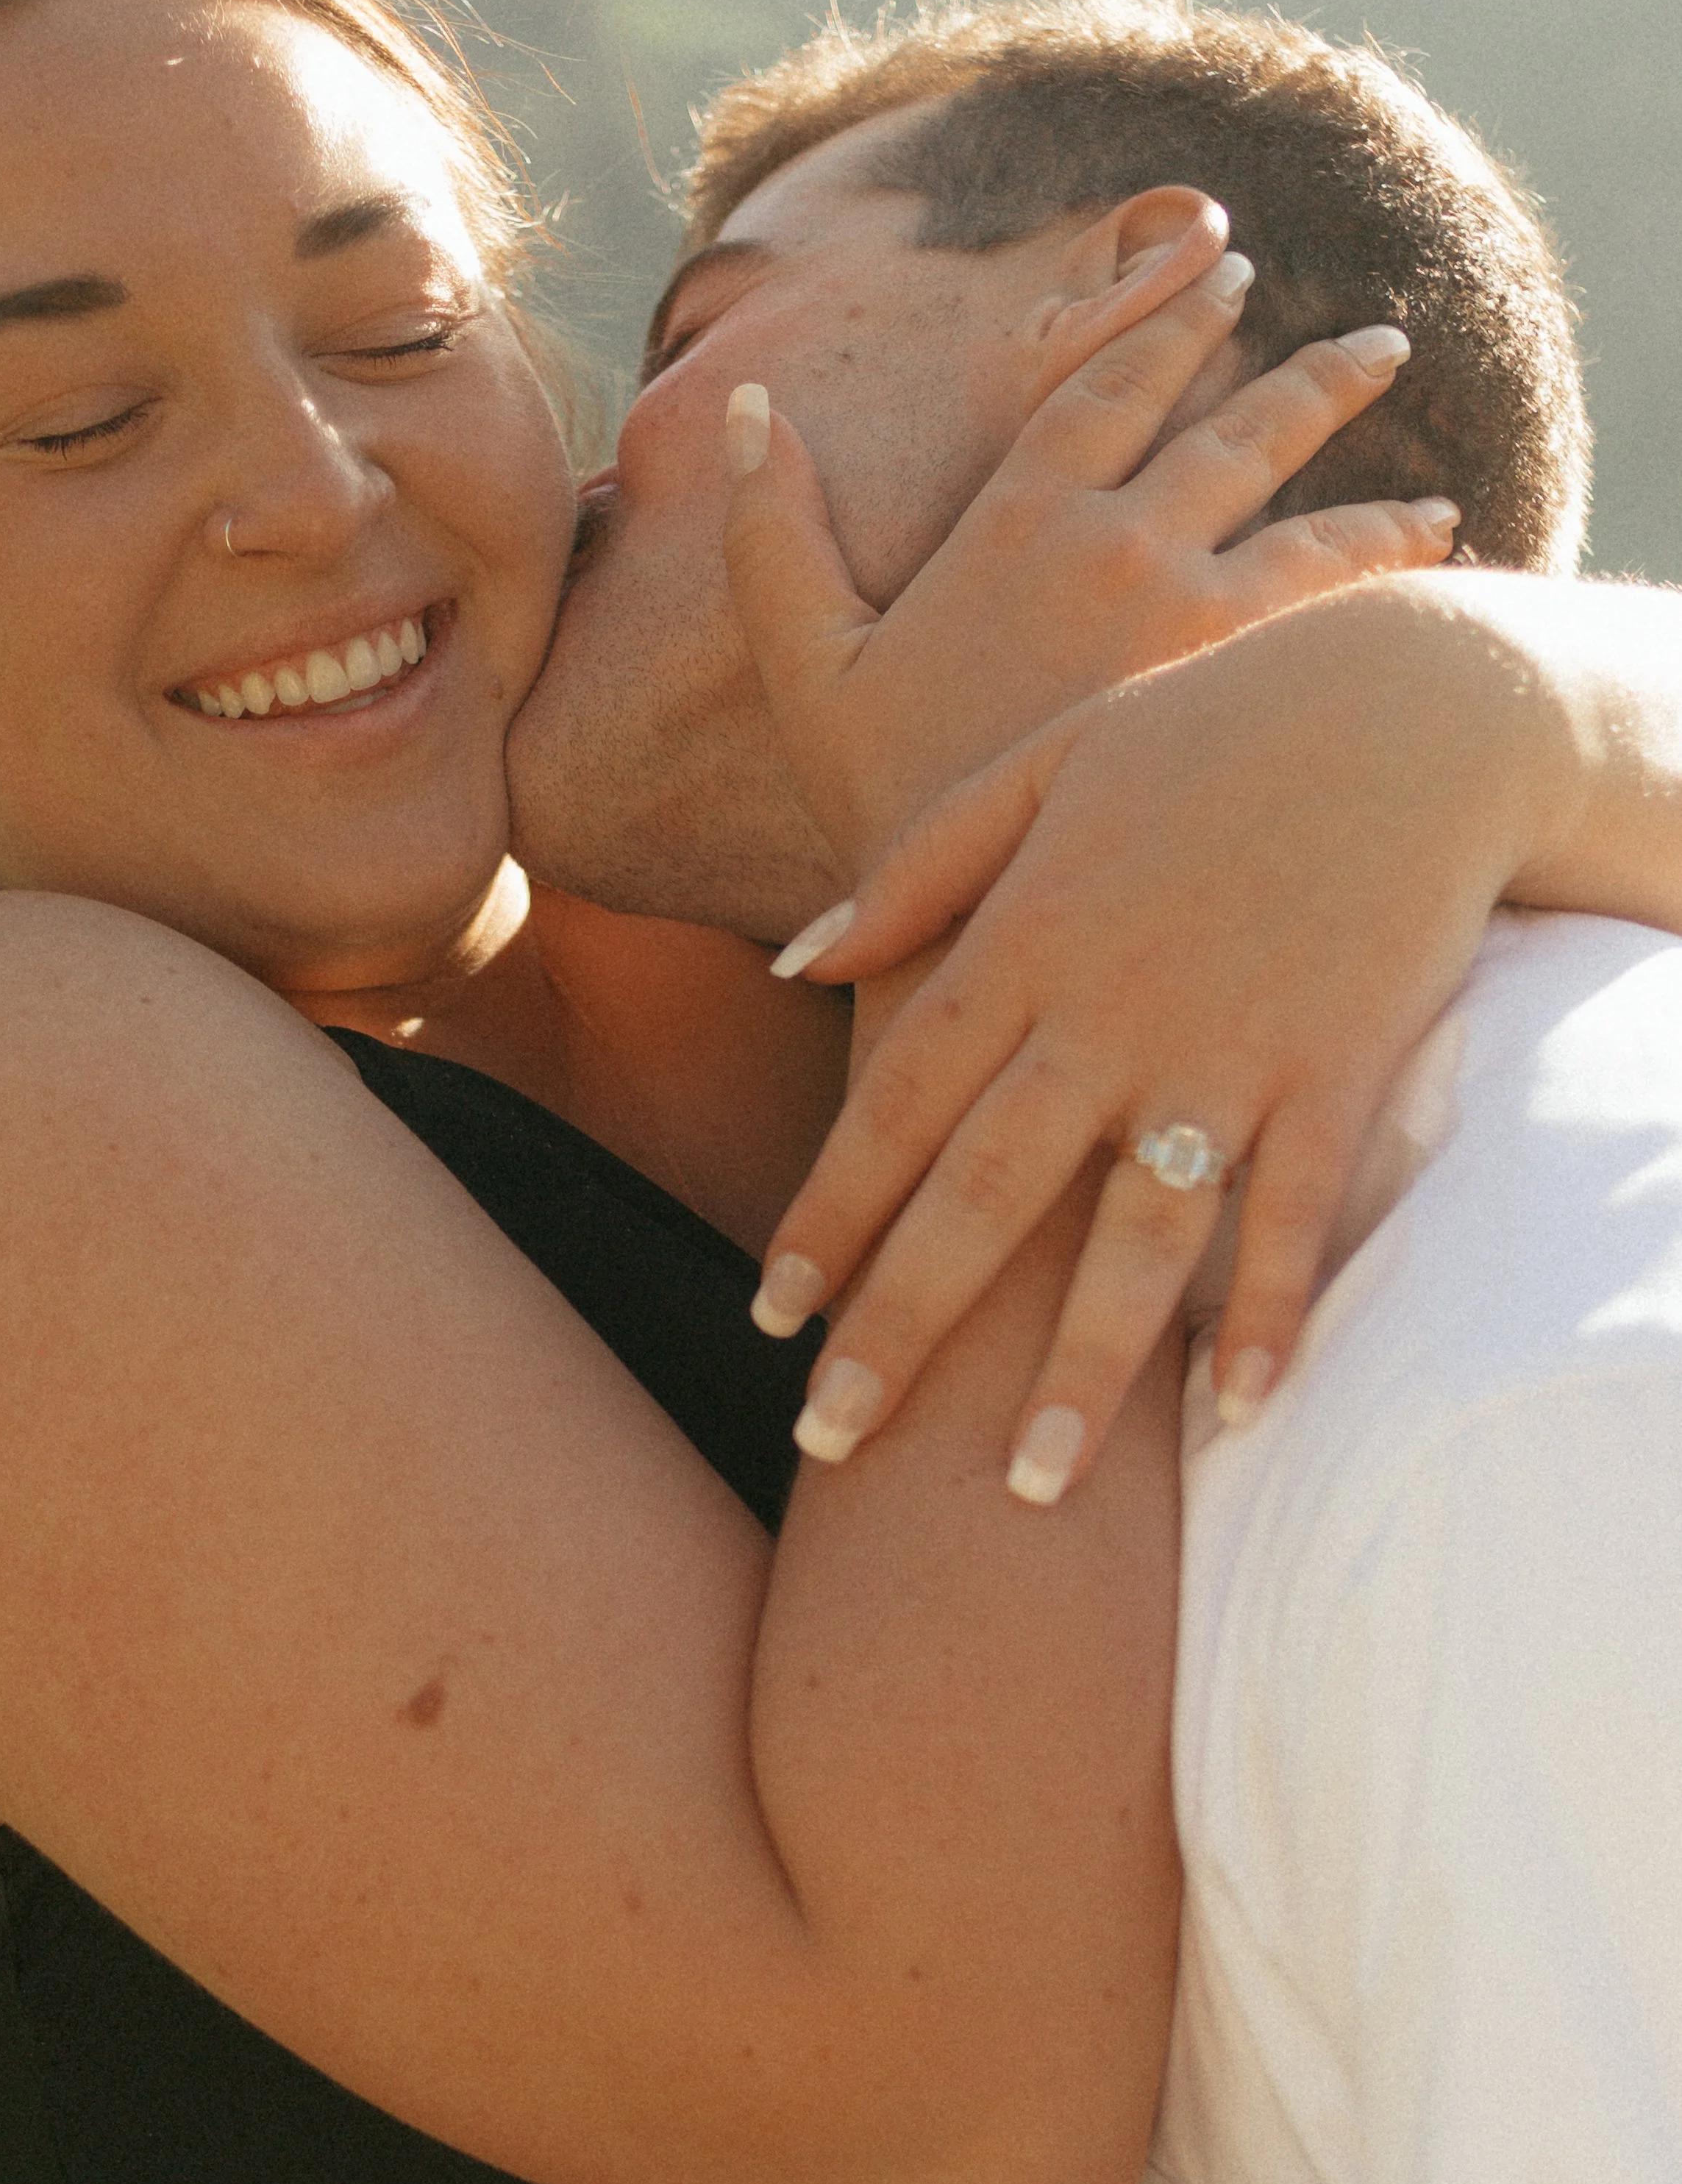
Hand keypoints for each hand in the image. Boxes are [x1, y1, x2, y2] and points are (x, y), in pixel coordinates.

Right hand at [724, 210, 1458, 876]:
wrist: (965, 925)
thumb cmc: (880, 808)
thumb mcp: (802, 666)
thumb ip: (770, 533)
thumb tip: (745, 407)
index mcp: (1018, 519)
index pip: (1111, 382)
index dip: (1170, 318)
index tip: (1225, 271)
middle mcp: (1119, 544)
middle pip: (1239, 426)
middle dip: (1310, 375)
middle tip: (1376, 347)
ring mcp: (1194, 618)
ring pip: (1316, 521)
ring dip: (1379, 491)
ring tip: (1432, 493)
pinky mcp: (1247, 695)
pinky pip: (1345, 615)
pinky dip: (1393, 587)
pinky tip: (1434, 585)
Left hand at [750, 577, 1580, 1490]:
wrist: (1412, 697)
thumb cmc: (1211, 728)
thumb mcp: (1038, 764)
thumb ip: (915, 869)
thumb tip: (795, 962)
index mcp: (1023, 941)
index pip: (895, 1105)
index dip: (830, 1217)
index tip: (771, 1315)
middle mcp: (1108, 1015)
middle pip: (984, 1198)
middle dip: (902, 1326)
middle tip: (833, 1437)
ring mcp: (1227, 1052)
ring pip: (1137, 1240)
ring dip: (1081, 1370)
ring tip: (1026, 1486)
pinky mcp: (1338, 1070)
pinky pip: (1296, 1216)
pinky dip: (1273, 1310)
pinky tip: (1241, 1408)